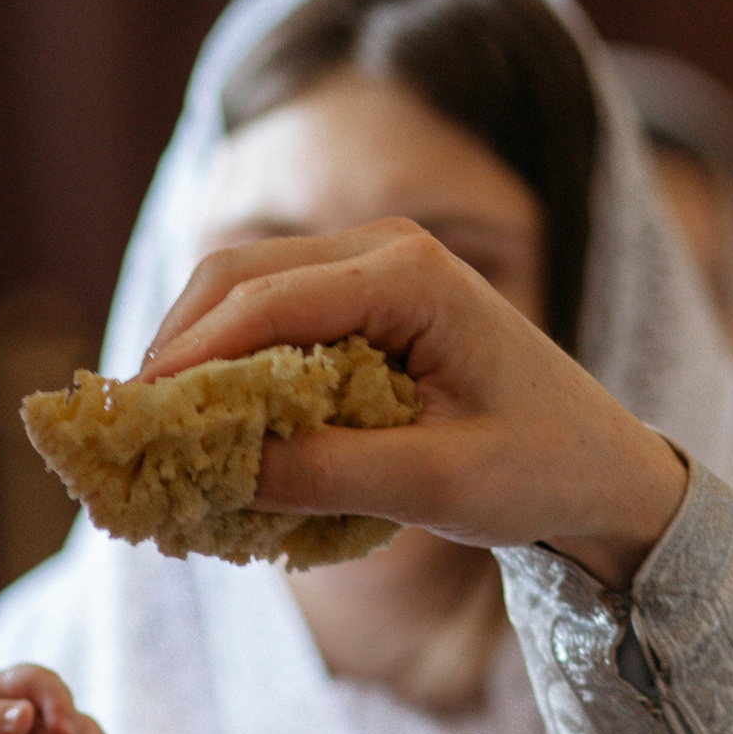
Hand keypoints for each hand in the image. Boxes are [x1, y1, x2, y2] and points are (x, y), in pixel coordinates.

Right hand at [139, 223, 688, 587]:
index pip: (264, 300)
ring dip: (192, 354)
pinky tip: (204, 422)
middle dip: (173, 348)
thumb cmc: (540, 470)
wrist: (606, 465)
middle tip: (126, 425)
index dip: (187, 357)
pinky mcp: (362, 300)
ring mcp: (372, 267)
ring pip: (241, 289)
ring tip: (154, 429)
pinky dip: (225, 362)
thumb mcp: (438, 485)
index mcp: (411, 274)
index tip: (132, 415)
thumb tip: (219, 468)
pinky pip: (269, 316)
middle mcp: (385, 248)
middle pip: (235, 276)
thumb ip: (329, 472)